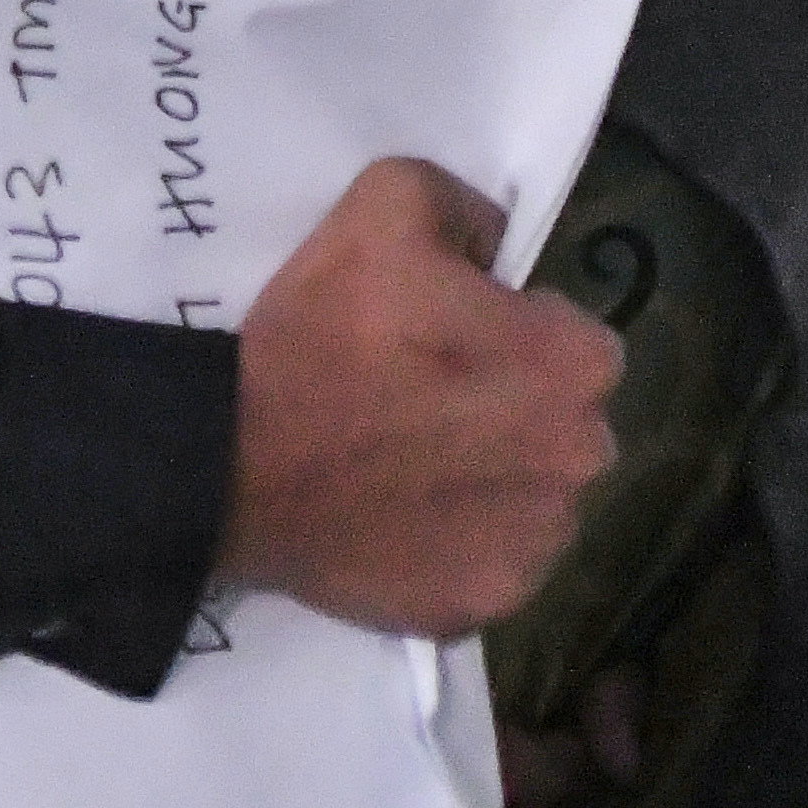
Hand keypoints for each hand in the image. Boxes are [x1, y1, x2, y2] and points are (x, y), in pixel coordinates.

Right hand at [217, 159, 622, 637]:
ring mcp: (534, 546)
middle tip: (431, 403)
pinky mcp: (482, 604)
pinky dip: (459, 546)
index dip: (519, 333)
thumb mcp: (390, 203)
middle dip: (516, 411)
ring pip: (535, 499)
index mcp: (574, 367)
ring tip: (412, 465)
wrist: (229, 463)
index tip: (455, 340)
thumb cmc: (324, 335)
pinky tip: (403, 519)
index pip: (578, 342)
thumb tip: (495, 243)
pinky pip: (490, 562)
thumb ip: (468, 205)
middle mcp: (579, 462)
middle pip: (564, 425)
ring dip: (495, 481)